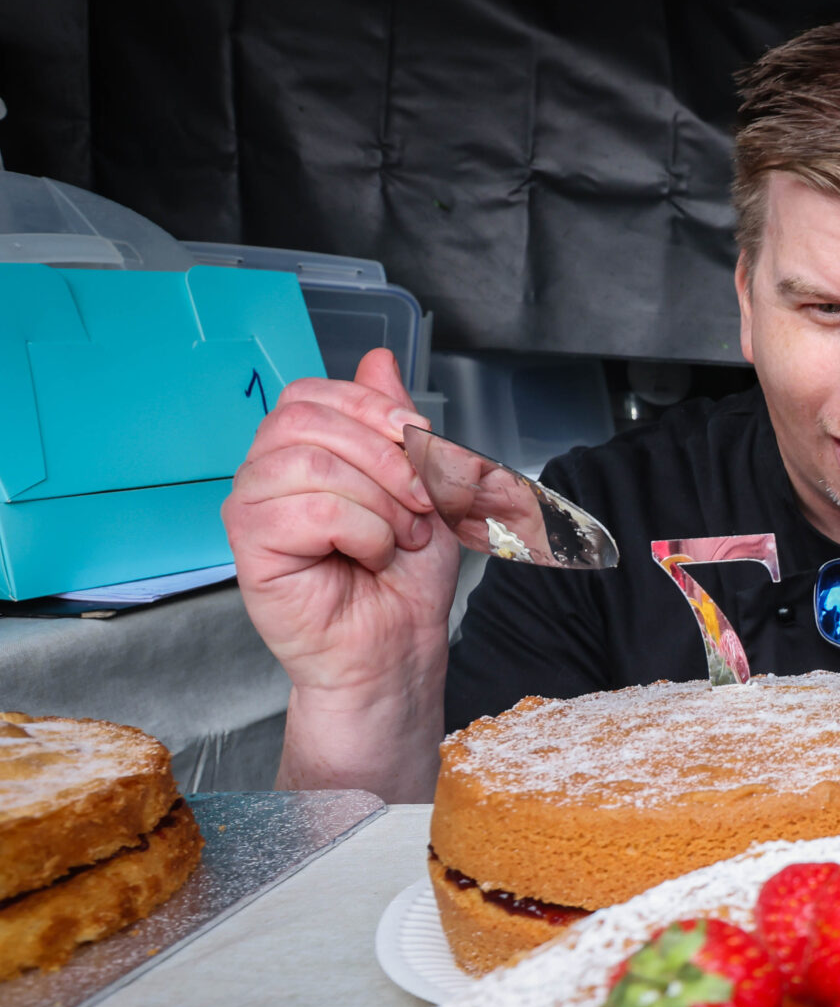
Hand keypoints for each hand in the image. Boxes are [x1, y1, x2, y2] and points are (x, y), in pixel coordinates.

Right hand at [222, 347, 456, 797]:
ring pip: (311, 464)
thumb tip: (379, 359)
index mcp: (301, 450)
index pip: (314, 393)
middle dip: (386, 460)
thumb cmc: (403, 578)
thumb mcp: (421, 484)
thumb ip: (397, 424)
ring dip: (379, 502)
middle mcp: (267, 472)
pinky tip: (367, 558)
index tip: (421, 445)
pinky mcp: (250, 546)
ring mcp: (252, 507)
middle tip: (421, 508)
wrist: (397, 647)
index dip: (372, 409)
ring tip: (397, 539)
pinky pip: (310, 510)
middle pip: (309, 420)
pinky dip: (362, 532)